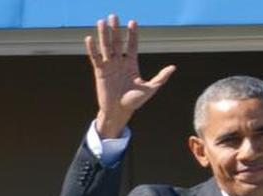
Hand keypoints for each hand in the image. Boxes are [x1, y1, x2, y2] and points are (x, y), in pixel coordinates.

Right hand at [85, 14, 175, 137]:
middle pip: (117, 42)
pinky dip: (92, 49)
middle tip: (113, 16)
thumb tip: (173, 67)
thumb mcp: (149, 89)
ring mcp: (109, 66)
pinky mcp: (100, 72)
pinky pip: (95, 58)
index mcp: (131, 64)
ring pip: (106, 47)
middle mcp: (120, 62)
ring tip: (102, 22)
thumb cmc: (134, 102)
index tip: (132, 22)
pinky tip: (89, 39)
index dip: (132, 34)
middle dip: (116, 29)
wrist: (118, 112)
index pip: (132, 45)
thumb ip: (161, 78)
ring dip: (104, 34)